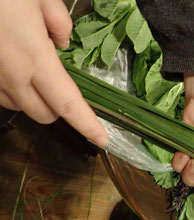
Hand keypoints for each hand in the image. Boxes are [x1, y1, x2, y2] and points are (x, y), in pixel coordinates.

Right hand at [0, 0, 107, 145]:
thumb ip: (59, 24)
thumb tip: (62, 42)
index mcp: (35, 61)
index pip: (68, 104)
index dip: (87, 125)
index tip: (102, 140)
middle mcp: (12, 77)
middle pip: (44, 115)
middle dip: (59, 109)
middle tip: (62, 83)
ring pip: (19, 107)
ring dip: (34, 99)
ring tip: (34, 70)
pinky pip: (0, 95)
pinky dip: (13, 90)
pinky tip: (12, 66)